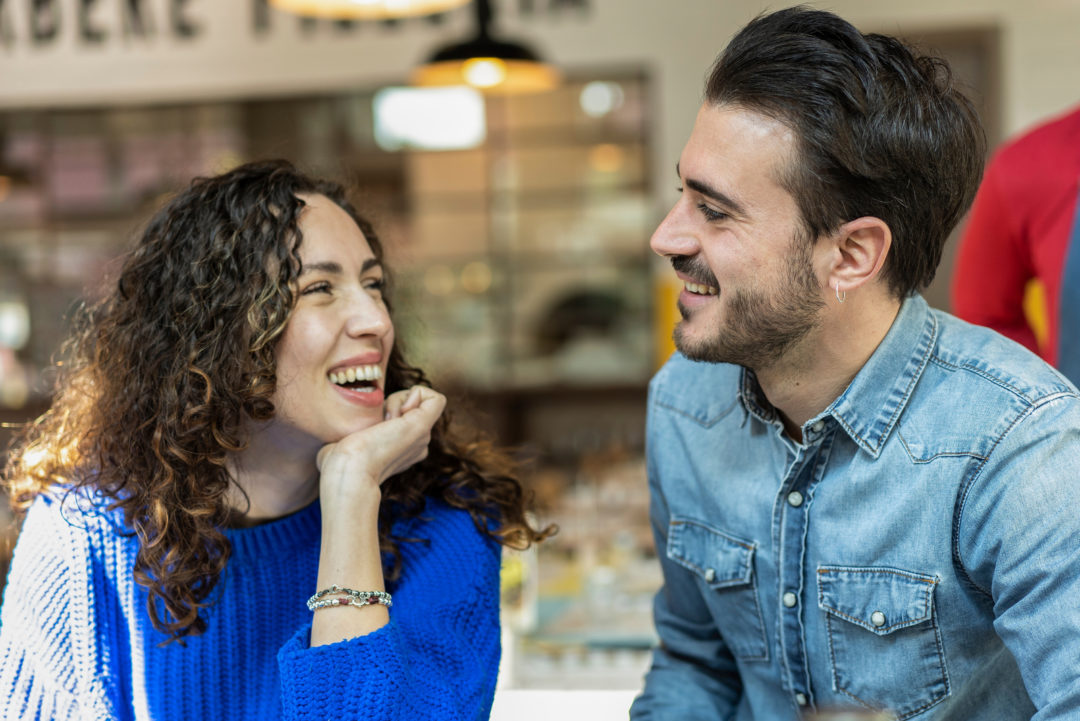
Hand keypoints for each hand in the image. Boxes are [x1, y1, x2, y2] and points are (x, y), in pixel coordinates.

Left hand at [315, 386, 445, 506]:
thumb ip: (349, 438)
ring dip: (396, 400)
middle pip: (409, 405)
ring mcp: (422, 437)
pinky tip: (397, 413)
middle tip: (376, 425)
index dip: (383, 411)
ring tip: (383, 423)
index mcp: (401, 451)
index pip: (399, 417)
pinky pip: (434, 397)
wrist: (348, 470)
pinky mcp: (425, 426)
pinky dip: (415, 394)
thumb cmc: (338, 463)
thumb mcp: (342, 445)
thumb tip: (340, 438)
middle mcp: (416, 445)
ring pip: (418, 399)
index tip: (367, 429)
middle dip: (390, 403)